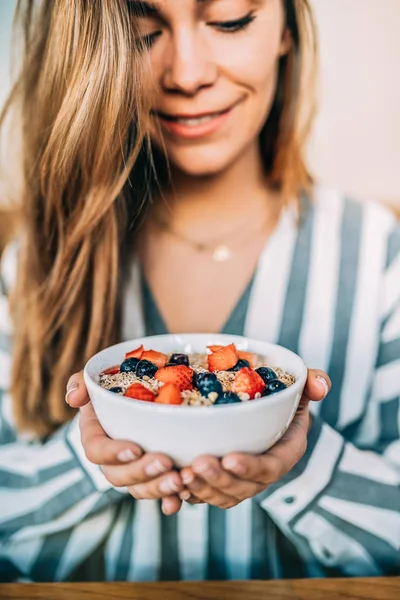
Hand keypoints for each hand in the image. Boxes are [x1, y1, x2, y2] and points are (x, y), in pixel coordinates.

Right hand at [65, 372, 183, 514]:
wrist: (149, 387)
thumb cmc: (119, 381)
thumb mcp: (99, 376)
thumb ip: (82, 382)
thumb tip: (74, 398)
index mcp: (96, 436)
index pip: (97, 451)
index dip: (114, 453)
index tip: (135, 448)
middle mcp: (112, 458)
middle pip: (119, 476)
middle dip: (142, 473)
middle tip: (166, 462)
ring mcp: (134, 470)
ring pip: (140, 488)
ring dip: (158, 488)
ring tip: (180, 479)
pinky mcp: (155, 476)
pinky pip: (160, 494)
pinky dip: (171, 499)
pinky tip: (184, 497)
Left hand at [179, 369, 329, 508]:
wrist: (262, 410)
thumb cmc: (281, 397)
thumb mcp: (299, 386)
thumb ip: (312, 382)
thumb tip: (320, 386)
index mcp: (284, 452)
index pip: (270, 466)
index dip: (251, 467)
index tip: (230, 458)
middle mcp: (262, 473)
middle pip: (243, 488)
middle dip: (219, 481)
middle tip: (196, 465)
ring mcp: (240, 481)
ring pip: (221, 495)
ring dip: (201, 490)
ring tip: (180, 476)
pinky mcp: (219, 482)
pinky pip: (205, 495)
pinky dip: (188, 495)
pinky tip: (171, 488)